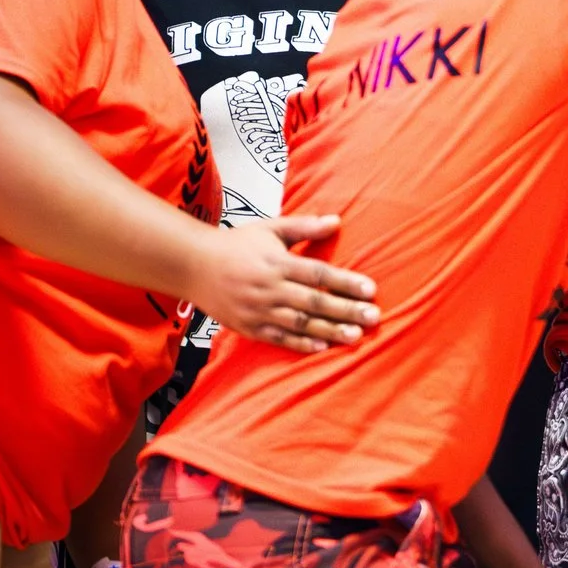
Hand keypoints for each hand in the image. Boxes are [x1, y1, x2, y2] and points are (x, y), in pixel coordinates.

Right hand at [190, 215, 379, 352]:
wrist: (193, 265)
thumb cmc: (237, 244)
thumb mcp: (270, 228)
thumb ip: (304, 227)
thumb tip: (337, 220)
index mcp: (277, 262)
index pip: (318, 274)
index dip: (346, 283)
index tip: (371, 290)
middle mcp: (269, 287)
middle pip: (314, 302)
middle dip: (346, 311)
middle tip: (373, 317)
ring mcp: (258, 310)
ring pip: (299, 323)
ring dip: (329, 331)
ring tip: (355, 336)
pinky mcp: (248, 327)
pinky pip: (277, 339)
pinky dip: (299, 344)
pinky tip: (321, 347)